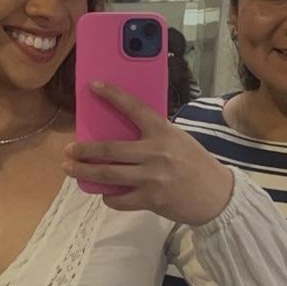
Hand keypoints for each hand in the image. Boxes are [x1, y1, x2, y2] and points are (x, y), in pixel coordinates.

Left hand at [64, 82, 233, 224]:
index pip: (133, 107)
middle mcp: (155, 152)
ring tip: (70, 168)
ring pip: (108, 174)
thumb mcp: (179, 140)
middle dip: (84, 150)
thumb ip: (154, 135)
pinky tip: (105, 193)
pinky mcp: (151, 199)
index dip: (112, 95)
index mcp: (163, 131)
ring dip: (84, 171)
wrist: (217, 195)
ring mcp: (151, 177)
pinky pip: (120, 199)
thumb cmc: (196, 164)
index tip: (93, 87)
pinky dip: (109, 196)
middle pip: (109, 149)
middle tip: (68, 149)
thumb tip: (122, 133)